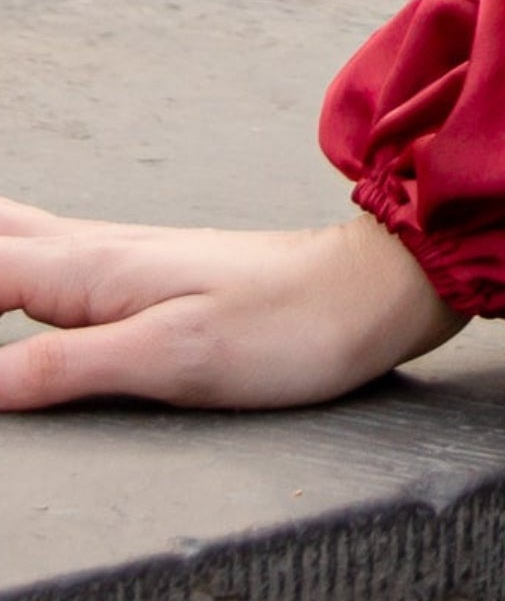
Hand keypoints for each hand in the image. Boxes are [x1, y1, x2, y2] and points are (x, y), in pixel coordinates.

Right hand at [0, 201, 464, 410]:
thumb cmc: (285, 330)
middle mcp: (93, 252)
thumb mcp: (173, 359)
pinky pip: (41, 252)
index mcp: (87, 271)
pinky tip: (7, 255)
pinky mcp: (142, 276)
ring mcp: (118, 259)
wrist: (371, 292)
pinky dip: (1, 250)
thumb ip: (67, 366)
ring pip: (10, 235)